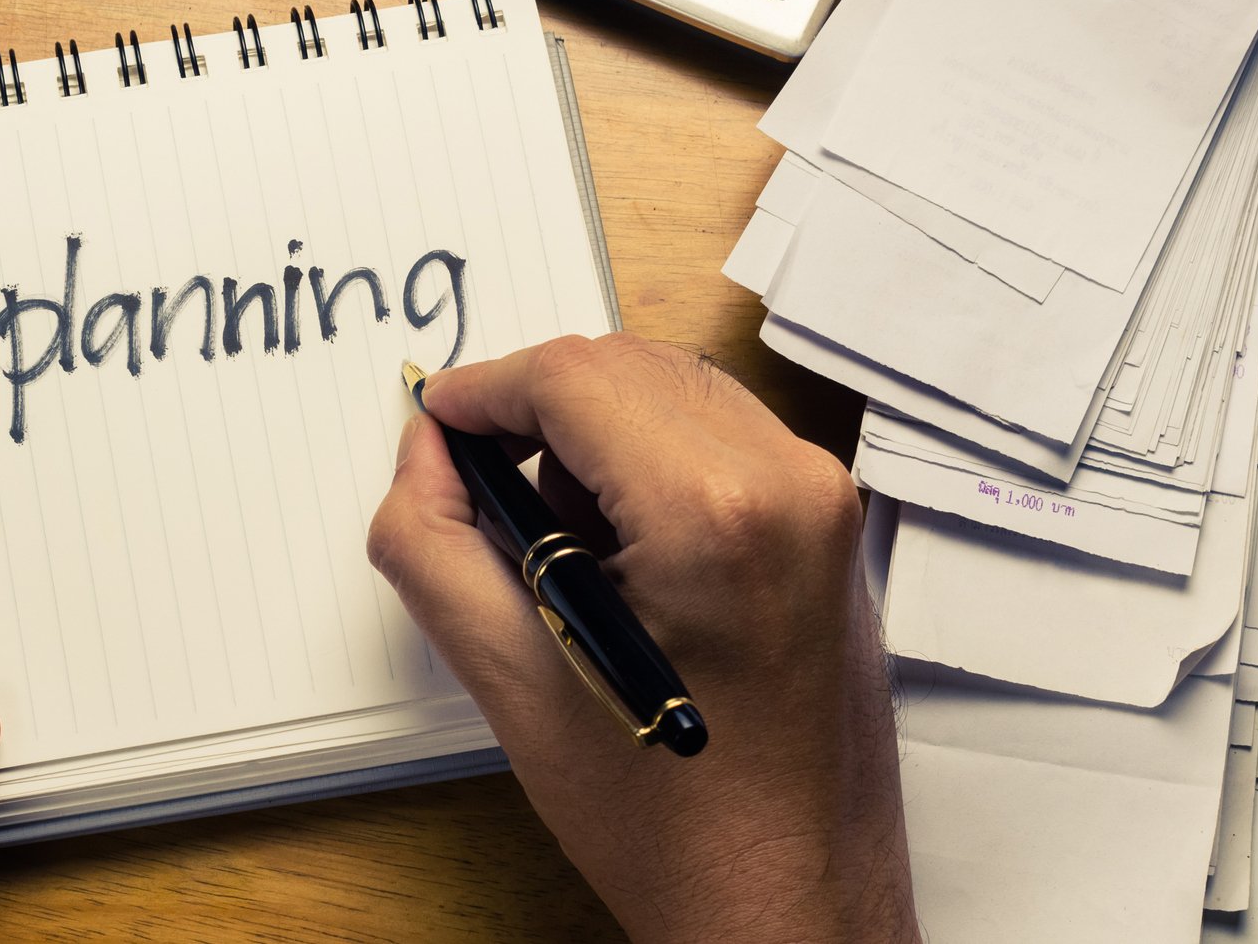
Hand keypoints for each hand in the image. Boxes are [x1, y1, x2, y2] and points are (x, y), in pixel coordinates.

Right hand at [369, 335, 913, 943]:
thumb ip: (433, 543)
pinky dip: (652, 463)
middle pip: (626, 367)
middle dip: (538, 411)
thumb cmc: (676, 826)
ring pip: (673, 391)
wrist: (790, 906)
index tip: (439, 421)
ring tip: (563, 551)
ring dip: (596, 437)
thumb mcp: (511, 680)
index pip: (573, 377)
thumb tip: (425, 452)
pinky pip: (720, 437)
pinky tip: (623, 561)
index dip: (485, 388)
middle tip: (482, 489)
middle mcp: (790, 485)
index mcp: (715, 512)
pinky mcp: (831, 525)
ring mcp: (824, 501)